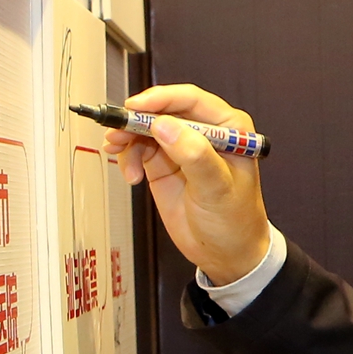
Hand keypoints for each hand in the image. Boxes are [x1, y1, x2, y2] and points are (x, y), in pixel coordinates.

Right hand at [105, 84, 271, 285]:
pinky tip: (130, 174)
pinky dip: (128, 156)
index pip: (191, 100)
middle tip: (118, 131)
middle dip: (137, 119)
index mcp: (228, 127)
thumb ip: (194, 156)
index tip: (136, 107)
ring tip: (118, 152)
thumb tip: (166, 127)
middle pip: (163, 110)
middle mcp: (204, 131)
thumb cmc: (235, 220)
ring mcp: (182, 146)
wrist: (227, 254)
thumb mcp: (217, 188)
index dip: (161, 99)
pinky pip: (139, 148)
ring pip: (146, 127)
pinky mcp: (164, 163)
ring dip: (128, 137)